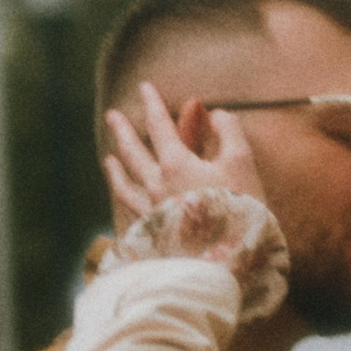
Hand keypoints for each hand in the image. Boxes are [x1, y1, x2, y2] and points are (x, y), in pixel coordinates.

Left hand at [104, 79, 266, 231]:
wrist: (225, 262)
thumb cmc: (238, 209)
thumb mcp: (242, 164)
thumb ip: (229, 132)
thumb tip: (217, 113)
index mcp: (176, 164)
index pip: (160, 126)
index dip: (152, 104)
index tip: (144, 87)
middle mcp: (155, 185)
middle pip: (133, 152)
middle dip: (123, 131)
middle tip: (112, 116)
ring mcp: (150, 211)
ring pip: (125, 184)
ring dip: (116, 168)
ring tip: (109, 159)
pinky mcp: (151, 234)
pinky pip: (129, 211)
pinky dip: (123, 200)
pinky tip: (123, 201)